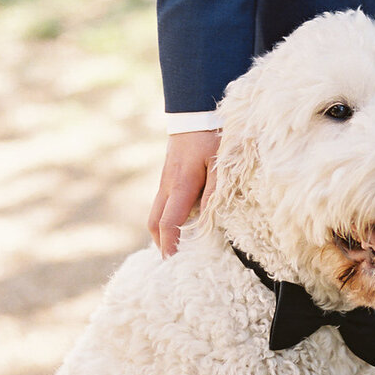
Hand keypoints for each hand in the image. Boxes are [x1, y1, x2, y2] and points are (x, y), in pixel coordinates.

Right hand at [148, 130, 220, 256]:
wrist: (194, 111)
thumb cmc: (211, 136)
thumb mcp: (220, 164)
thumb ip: (214, 192)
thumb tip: (207, 222)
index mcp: (181, 185)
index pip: (169, 223)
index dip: (169, 245)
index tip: (172, 263)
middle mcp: (168, 186)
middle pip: (154, 223)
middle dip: (160, 244)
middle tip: (171, 262)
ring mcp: (165, 180)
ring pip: (155, 213)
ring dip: (162, 232)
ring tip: (175, 247)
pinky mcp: (167, 176)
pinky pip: (162, 203)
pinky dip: (166, 218)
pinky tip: (180, 223)